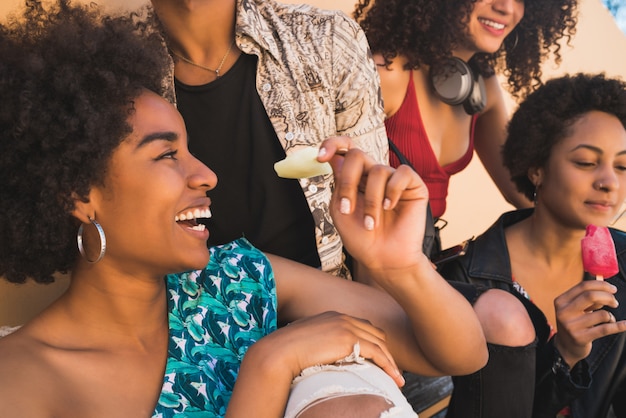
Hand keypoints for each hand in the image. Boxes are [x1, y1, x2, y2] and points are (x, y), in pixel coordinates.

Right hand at [248, 311, 404, 386]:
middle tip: (392, 370)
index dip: (374, 343)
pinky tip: (393, 378)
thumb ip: (319, 343)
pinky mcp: (349, 339)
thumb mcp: (306, 341)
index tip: (379, 359)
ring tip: (397, 379)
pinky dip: (388, 365)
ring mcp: (347, 326)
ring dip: (391, 362)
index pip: (363, 326)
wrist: (279, 351)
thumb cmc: (286, 351)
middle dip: (386, 352)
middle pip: (375, 333)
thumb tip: (322, 357)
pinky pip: (377, 353)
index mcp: (333, 316)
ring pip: (380, 343)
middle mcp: (342, 317)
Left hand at [317, 137, 428, 271]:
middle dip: (348, 181)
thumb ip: (338, 183)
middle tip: (346, 208)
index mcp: (354, 178)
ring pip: (378, 170)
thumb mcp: (339, 210)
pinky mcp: (413, 185)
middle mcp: (373, 174)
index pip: (345, 149)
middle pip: (357, 155)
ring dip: (370, 200)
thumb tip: (337, 157)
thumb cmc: (362, 238)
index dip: (332, 145)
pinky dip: (392, 192)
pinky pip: (401, 173)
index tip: (319, 157)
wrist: (383, 259)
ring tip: (371, 223)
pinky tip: (390, 208)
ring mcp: (393, 179)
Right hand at [553, 279, 625, 366]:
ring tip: (608, 320)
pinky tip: (625, 324)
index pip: (583, 286)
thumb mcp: (574, 308)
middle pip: (591, 296)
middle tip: (615, 302)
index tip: (613, 289)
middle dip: (608, 297)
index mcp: (561, 301)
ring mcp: (571, 326)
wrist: (566, 347)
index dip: (601, 285)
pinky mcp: (581, 338)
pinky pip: (605, 329)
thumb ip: (586, 297)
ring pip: (602, 314)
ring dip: (610, 316)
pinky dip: (618, 326)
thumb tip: (604, 284)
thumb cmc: (575, 322)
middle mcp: (563, 312)